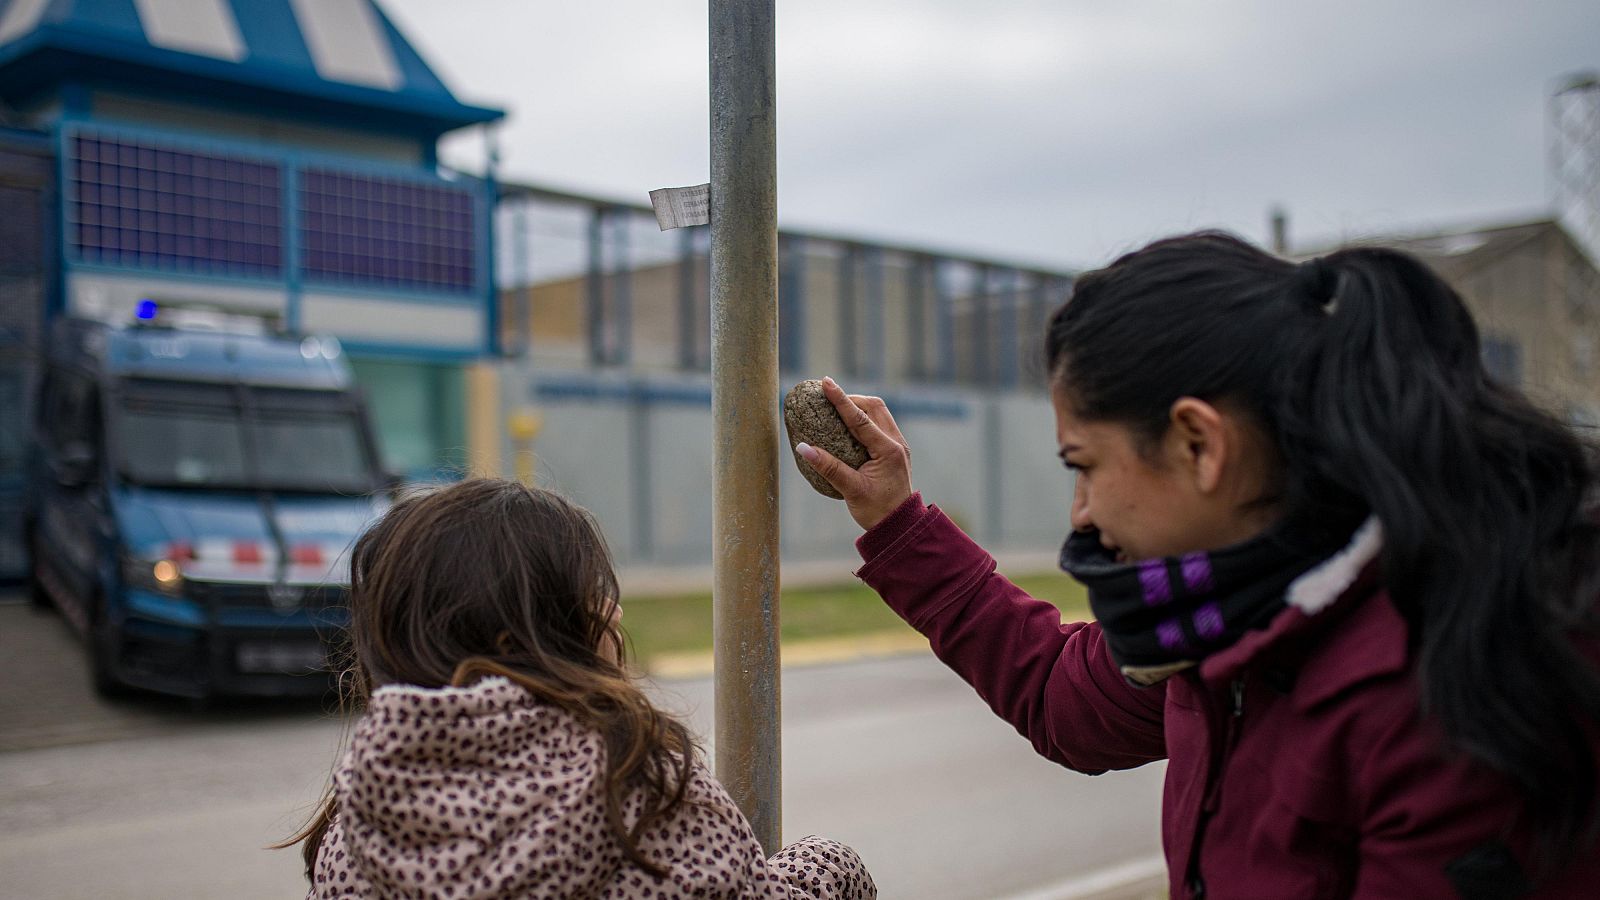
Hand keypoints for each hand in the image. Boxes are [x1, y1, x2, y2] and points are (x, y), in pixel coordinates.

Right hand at [796, 377, 913, 529]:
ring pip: (879, 414)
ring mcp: (898, 446)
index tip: (826, 383)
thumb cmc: (877, 511)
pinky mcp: (894, 452)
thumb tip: (803, 447)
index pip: (860, 418)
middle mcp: (896, 443)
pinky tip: (849, 426)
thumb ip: (828, 467)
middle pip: (874, 407)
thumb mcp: (851, 489)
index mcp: (888, 450)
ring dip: (859, 407)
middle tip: (829, 398)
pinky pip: (880, 425)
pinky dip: (864, 419)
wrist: (900, 527)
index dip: (841, 399)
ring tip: (838, 409)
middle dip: (851, 399)